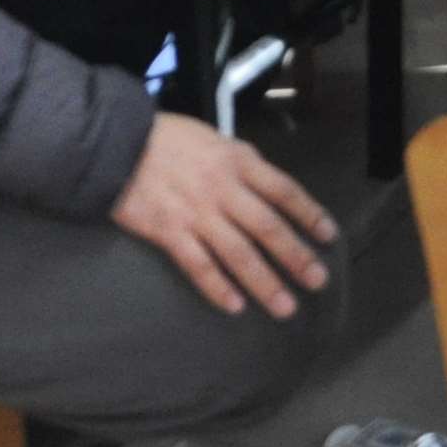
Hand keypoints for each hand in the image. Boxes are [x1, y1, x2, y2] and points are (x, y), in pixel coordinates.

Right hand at [108, 112, 336, 317]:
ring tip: (285, 306)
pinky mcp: (169, 232)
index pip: (284, 190)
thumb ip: (241, 164)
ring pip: (238, 253)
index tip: (328, 236)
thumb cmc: (169, 139)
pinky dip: (217, 287)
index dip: (309, 214)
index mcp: (238, 161)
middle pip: (268, 227)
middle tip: (318, 281)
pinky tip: (234, 306)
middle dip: (296, 256)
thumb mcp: (214, 139)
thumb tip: (268, 187)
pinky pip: (198, 265)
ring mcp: (196, 212)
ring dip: (264, 282)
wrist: (118, 142)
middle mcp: (223, 188)